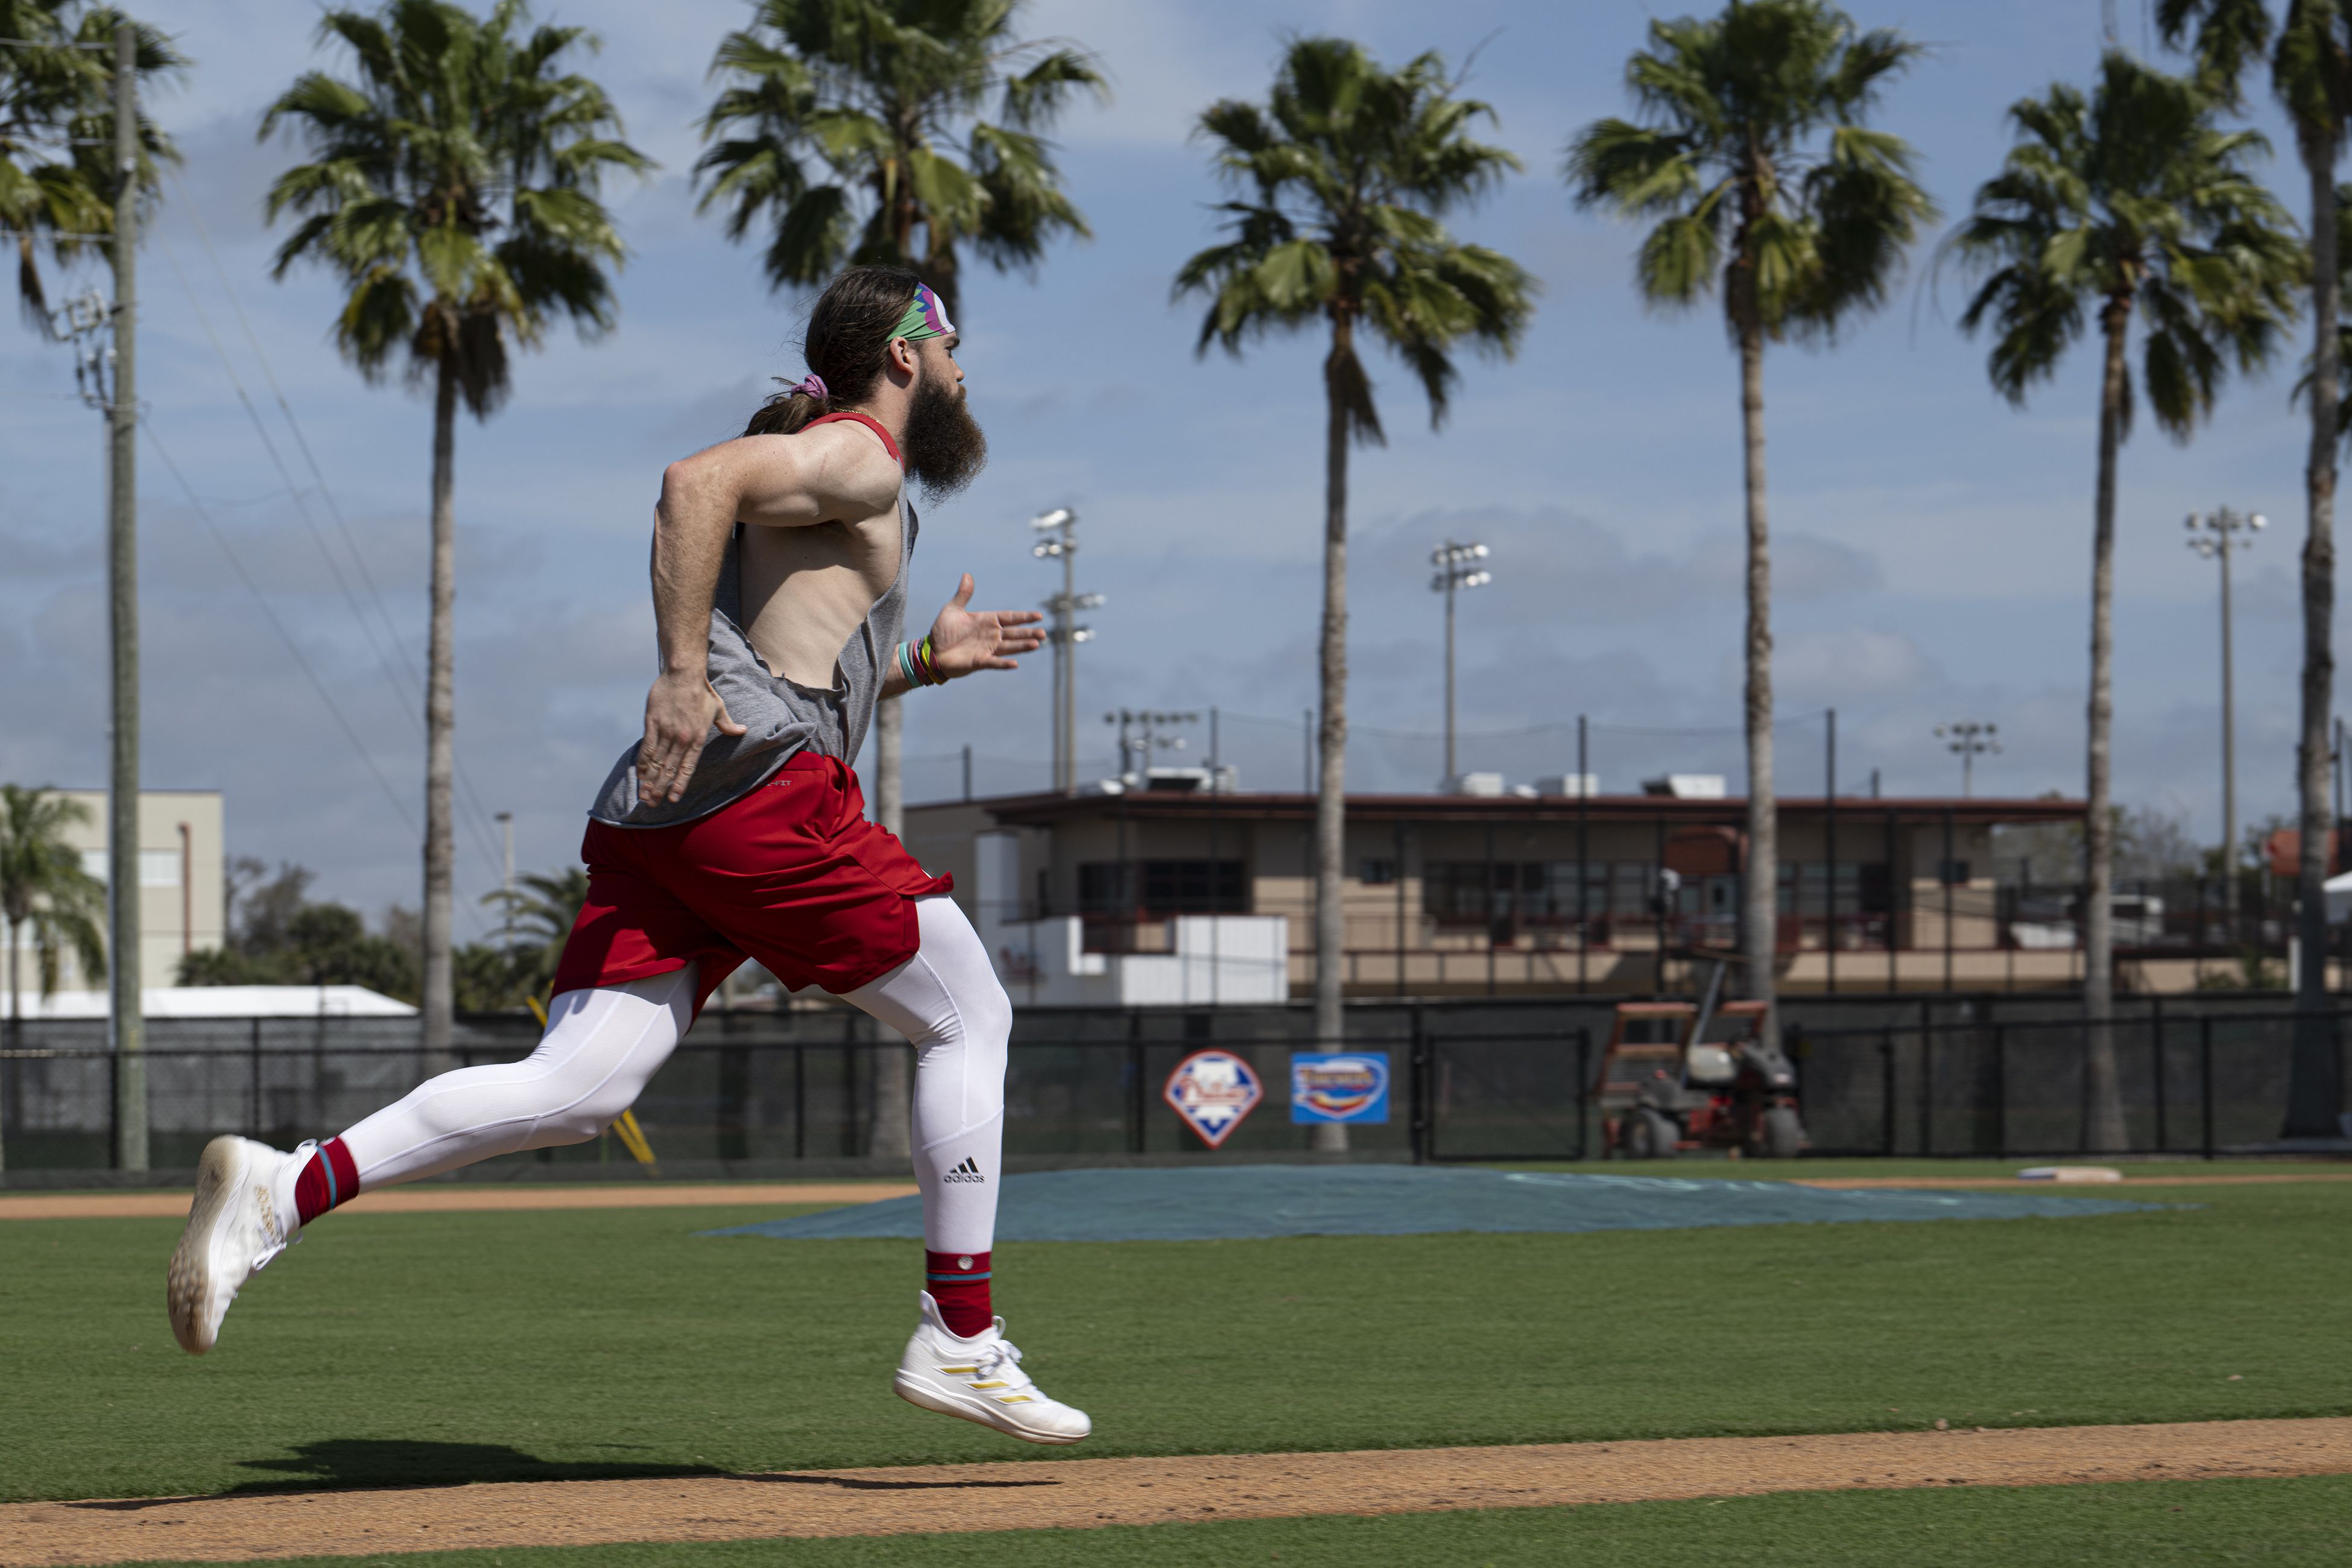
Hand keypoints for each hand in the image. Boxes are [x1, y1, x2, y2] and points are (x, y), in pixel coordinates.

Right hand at [637, 669, 746, 805]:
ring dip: (649, 780)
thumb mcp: (718, 708)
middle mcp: (681, 738)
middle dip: (660, 788)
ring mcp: (666, 731)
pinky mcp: (653, 723)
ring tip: (644, 795)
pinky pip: (646, 747)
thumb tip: (742, 730)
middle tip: (652, 804)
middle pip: (669, 769)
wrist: (684, 673)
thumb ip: (728, 725)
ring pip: (656, 762)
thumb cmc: (703, 692)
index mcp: (697, 738)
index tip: (673, 799)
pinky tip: (639, 774)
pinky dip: (642, 762)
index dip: (680, 785)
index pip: (687, 768)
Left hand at [925, 573, 1044, 679]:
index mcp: (987, 621)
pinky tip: (1015, 664)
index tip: (1038, 616)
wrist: (932, 651)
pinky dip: (1004, 664)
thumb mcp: (952, 609)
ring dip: (1022, 646)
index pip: (1010, 618)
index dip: (1024, 617)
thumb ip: (963, 594)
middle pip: (1014, 634)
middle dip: (1029, 633)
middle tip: (1043, 633)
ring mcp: (987, 649)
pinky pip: (995, 662)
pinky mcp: (980, 661)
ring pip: (1009, 647)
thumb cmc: (943, 631)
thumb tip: (967, 575)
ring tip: (1036, 644)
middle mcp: (991, 635)